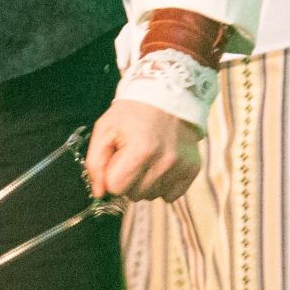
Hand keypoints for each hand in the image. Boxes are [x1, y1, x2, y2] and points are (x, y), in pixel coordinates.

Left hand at [85, 98, 202, 201]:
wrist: (169, 93)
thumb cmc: (132, 112)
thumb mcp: (105, 129)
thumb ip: (96, 163)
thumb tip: (100, 193)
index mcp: (141, 151)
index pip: (117, 188)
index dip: (112, 175)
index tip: (118, 159)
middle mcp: (164, 162)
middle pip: (135, 195)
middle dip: (129, 180)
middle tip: (132, 157)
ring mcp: (181, 166)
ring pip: (152, 196)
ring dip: (146, 183)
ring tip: (148, 158)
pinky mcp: (193, 169)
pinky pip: (171, 195)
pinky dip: (164, 184)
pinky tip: (161, 164)